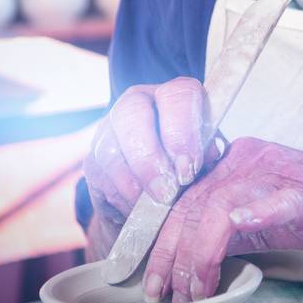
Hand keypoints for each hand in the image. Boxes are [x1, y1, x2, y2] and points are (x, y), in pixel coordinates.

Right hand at [83, 78, 215, 232]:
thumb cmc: (190, 169)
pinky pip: (100, 173)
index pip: (178, 95)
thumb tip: (205, 155)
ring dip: (134, 181)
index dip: (182, 131)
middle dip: (149, 157)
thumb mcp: (208, 159)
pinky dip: (121, 194)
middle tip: (167, 190)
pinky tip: (137, 207)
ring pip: (111, 146)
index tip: (189, 167)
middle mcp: (139, 103)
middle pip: (132, 113)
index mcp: (175, 96)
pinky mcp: (93, 158)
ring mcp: (110, 128)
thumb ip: (209, 155)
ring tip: (155, 203)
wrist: (159, 195)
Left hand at [142, 137, 302, 302]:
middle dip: (170, 254)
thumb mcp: (264, 216)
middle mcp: (253, 159)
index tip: (151, 275)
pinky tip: (237, 227)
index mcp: (240, 160)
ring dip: (199, 254)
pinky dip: (254, 216)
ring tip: (193, 290)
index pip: (185, 196)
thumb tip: (186, 257)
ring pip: (220, 207)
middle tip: (163, 293)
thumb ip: (226, 228)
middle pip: (193, 203)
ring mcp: (281, 175)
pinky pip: (275, 202)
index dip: (160, 238)